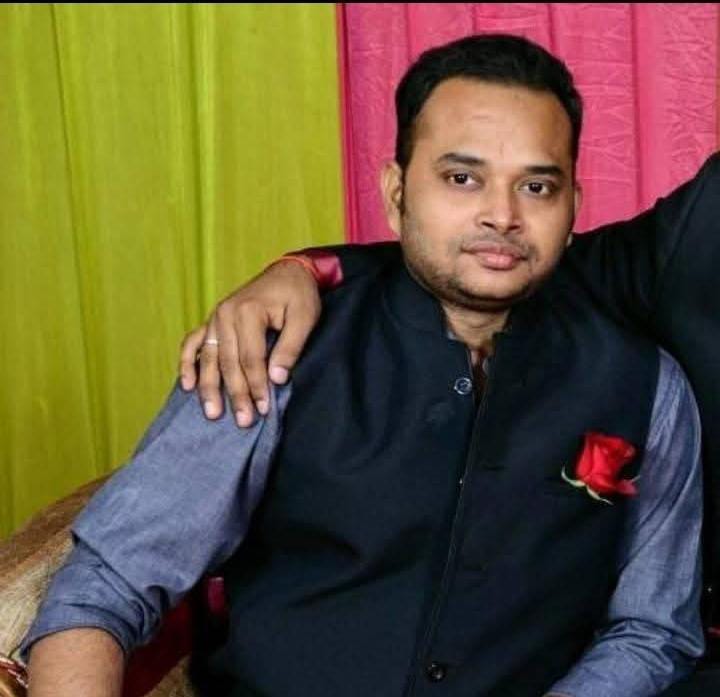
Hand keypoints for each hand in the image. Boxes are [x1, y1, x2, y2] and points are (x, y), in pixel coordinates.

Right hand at [179, 260, 320, 425]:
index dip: (257, 386)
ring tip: (212, 413)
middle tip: (243, 421)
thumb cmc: (298, 295)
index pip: (251, 359)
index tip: (264, 409)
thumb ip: (290, 347)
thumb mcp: (305, 318)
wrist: (288, 272)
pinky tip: (187, 385)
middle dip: (235, 394)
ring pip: (209, 358)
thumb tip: (276, 378)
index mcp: (248, 311)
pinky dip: (187, 363)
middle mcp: (225, 314)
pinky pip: (193, 343)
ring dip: (209, 387)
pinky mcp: (213, 321)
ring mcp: (215, 318)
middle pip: (228, 362)